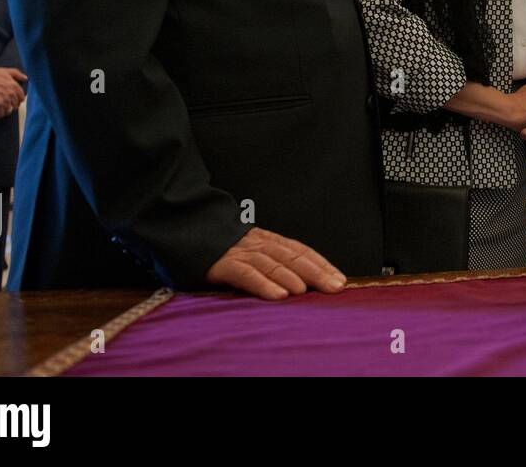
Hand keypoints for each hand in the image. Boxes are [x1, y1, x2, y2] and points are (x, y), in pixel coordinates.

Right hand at [0, 67, 27, 118]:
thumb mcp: (4, 71)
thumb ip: (16, 74)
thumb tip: (25, 78)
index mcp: (14, 86)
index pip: (21, 97)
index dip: (16, 100)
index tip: (11, 101)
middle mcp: (11, 93)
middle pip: (15, 105)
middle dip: (10, 105)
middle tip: (3, 105)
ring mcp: (5, 100)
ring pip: (8, 110)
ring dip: (3, 110)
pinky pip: (0, 114)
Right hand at [204, 227, 346, 299]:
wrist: (185, 229)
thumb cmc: (221, 249)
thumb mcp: (251, 250)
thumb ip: (272, 260)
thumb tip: (302, 281)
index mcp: (267, 240)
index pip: (300, 250)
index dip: (321, 264)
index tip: (340, 279)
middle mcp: (258, 243)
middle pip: (292, 256)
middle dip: (316, 272)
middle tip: (335, 287)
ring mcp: (240, 252)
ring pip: (272, 263)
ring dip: (292, 277)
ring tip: (307, 291)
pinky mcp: (222, 264)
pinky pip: (246, 274)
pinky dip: (264, 284)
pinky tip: (278, 295)